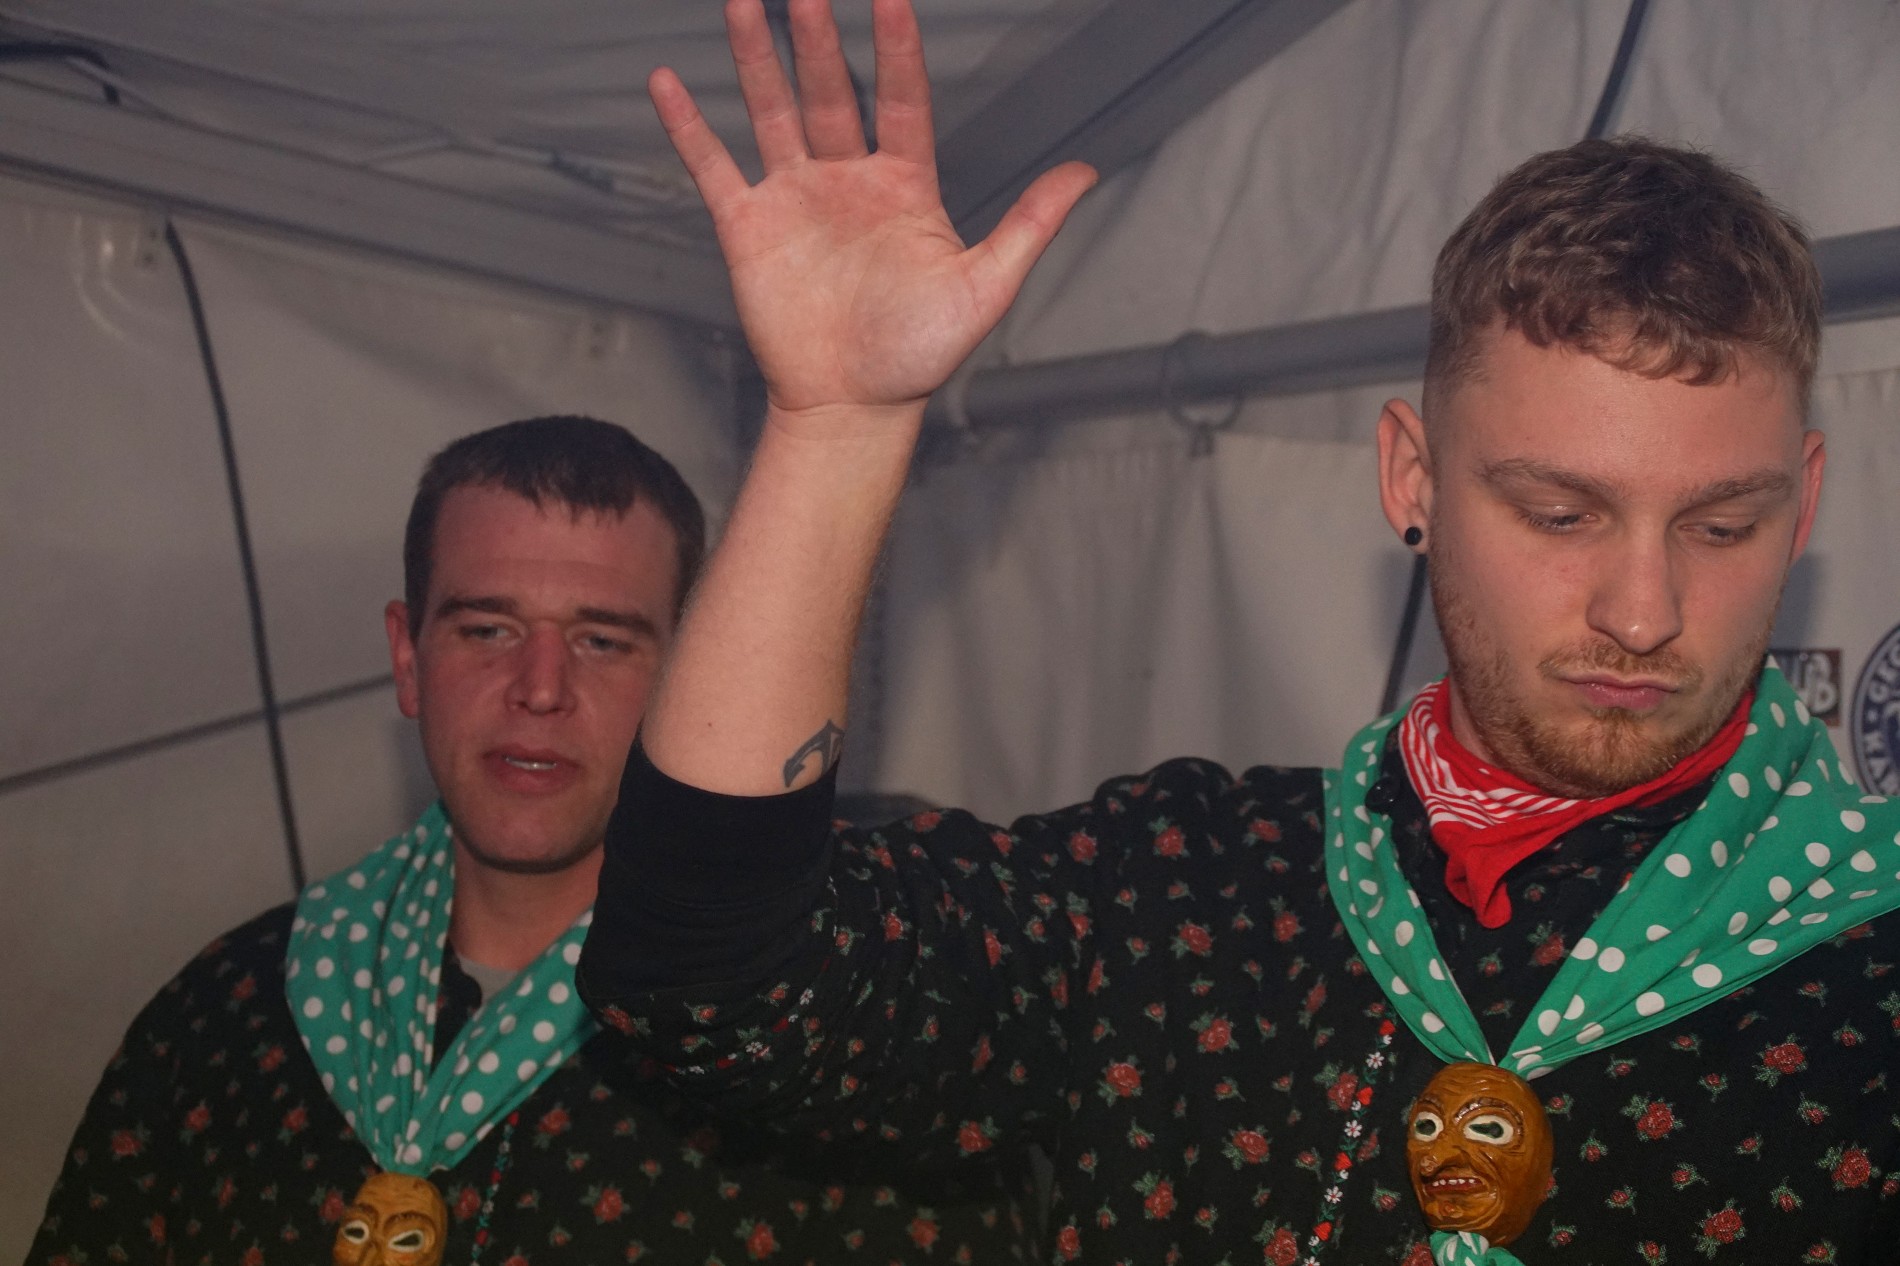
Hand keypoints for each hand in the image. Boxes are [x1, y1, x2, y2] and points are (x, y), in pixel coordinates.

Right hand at [651, 0, 1096, 421]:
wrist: (851, 406)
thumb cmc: (918, 356)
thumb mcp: (985, 287)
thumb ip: (1028, 226)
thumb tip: (1083, 173)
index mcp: (904, 186)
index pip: (900, 98)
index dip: (895, 48)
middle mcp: (847, 180)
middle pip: (830, 90)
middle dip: (817, 38)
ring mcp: (795, 198)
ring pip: (772, 111)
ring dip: (756, 58)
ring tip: (744, 3)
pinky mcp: (749, 227)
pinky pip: (713, 166)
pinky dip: (687, 127)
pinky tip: (666, 83)